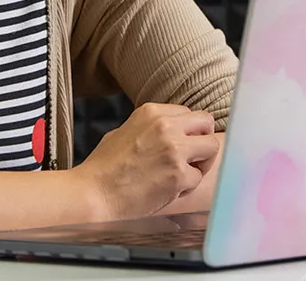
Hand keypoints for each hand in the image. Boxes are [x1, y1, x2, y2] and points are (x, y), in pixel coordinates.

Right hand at [74, 102, 221, 219]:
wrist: (94, 194)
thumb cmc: (104, 168)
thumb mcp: (124, 132)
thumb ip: (151, 128)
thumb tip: (172, 132)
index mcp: (151, 112)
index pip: (189, 113)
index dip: (188, 132)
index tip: (182, 146)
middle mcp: (165, 125)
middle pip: (206, 123)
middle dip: (203, 141)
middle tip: (193, 158)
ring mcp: (174, 149)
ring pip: (212, 147)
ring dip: (201, 163)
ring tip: (182, 175)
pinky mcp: (178, 174)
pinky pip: (198, 177)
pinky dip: (187, 187)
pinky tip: (168, 190)